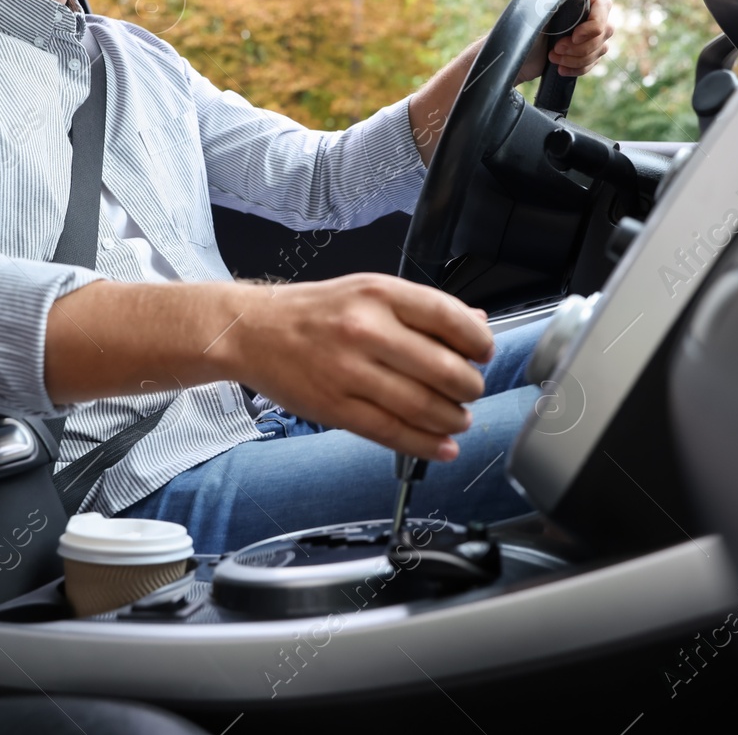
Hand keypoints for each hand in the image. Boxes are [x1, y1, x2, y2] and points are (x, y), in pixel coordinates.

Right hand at [220, 274, 493, 460]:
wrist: (252, 331)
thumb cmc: (313, 312)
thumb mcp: (368, 291)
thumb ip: (421, 310)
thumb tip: (475, 325)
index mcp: (378, 294)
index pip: (449, 317)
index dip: (478, 341)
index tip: (485, 354)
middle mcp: (365, 330)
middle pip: (443, 368)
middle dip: (470, 387)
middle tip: (472, 391)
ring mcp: (349, 372)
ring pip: (422, 406)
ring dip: (453, 419)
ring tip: (458, 419)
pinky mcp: (335, 408)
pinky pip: (392, 433)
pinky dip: (425, 445)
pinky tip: (442, 446)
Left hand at [516, 0, 613, 83]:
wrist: (513, 54)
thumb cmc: (521, 29)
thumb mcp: (534, 13)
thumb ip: (550, 1)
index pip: (603, 7)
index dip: (592, 26)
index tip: (574, 37)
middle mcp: (588, 12)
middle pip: (605, 31)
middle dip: (581, 47)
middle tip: (556, 50)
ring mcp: (589, 33)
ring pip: (601, 49)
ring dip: (577, 59)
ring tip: (553, 58)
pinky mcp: (585, 51)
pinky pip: (594, 62)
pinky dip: (578, 68)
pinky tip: (560, 69)